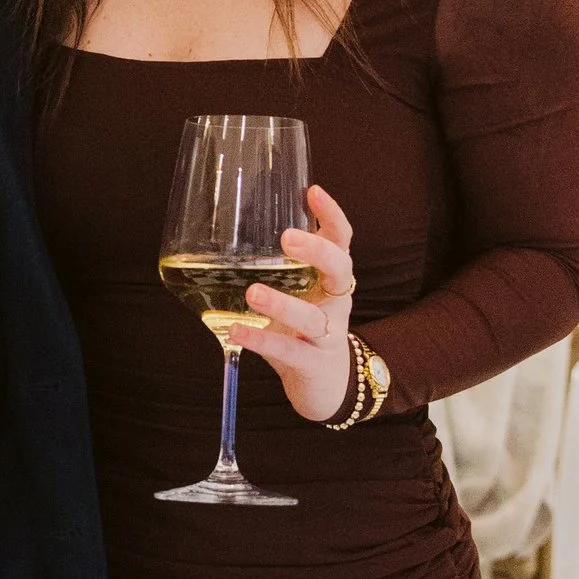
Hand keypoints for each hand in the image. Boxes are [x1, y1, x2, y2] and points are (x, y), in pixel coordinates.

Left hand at [238, 182, 358, 421]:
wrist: (327, 387)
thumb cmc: (304, 330)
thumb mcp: (299, 294)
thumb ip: (281, 267)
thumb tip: (237, 226)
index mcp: (331, 280)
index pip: (341, 240)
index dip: (332, 216)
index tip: (313, 191)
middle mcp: (336, 303)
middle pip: (340, 269)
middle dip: (318, 251)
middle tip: (287, 238)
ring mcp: (327, 336)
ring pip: (313, 316)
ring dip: (283, 303)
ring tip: (253, 293)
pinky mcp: (312, 364)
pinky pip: (288, 351)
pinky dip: (262, 340)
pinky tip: (238, 331)